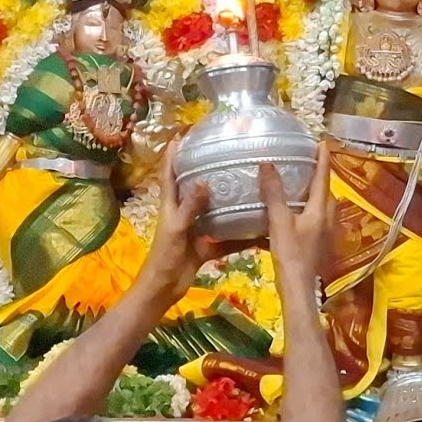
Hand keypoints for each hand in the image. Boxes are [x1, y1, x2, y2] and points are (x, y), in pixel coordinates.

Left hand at [137, 139, 235, 304]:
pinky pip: (226, 236)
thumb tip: (204, 182)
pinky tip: (257, 228)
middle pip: (194, 187)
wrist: (164, 289)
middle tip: (224, 153)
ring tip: (246, 183)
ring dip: (226, 200)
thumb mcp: (177, 229)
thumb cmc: (165, 257)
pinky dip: (239, 234)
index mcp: (171, 205)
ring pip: (213, 210)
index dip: (173, 153)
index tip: (183, 133)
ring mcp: (196, 228)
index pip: (169, 173)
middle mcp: (184, 212)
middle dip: (206, 170)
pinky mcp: (206, 245)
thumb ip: (190, 207)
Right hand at [260, 143, 332, 290]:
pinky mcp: (318, 245)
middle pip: (326, 193)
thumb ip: (274, 194)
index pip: (323, 178)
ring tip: (299, 186)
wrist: (299, 290)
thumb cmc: (291, 255)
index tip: (322, 143)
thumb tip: (267, 164)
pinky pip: (315, 220)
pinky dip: (306, 211)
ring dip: (313, 195)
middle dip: (319, 177)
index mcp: (321, 210)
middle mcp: (328, 219)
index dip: (322, 160)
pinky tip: (292, 215)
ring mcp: (325, 234)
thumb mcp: (279, 222)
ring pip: (321, 207)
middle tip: (307, 164)